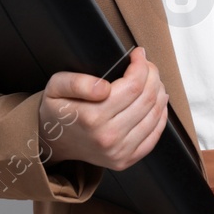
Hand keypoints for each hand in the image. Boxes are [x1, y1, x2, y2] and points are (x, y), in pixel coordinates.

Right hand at [38, 45, 170, 171]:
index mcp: (92, 118)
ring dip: (159, 92)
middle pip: (147, 98)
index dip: (141, 65)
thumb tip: (103, 88)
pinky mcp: (126, 160)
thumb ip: (77, 83)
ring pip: (155, 114)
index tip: (138, 54)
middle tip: (147, 65)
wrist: (53, 142)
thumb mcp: (56, 87)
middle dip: (152, 75)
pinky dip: (160, 115)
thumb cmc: (58, 111)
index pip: (133, 86)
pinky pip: (154, 135)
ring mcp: (119, 151)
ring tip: (152, 80)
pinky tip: (157, 102)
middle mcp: (108, 137)